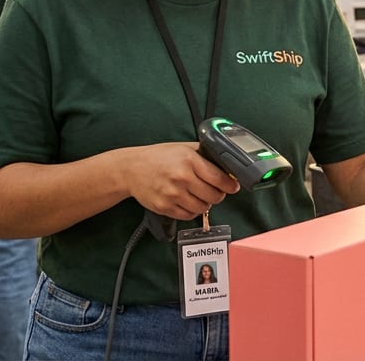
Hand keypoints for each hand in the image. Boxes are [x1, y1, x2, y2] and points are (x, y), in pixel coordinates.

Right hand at [125, 142, 240, 219]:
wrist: (131, 169)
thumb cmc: (158, 157)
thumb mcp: (183, 148)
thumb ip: (204, 154)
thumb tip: (225, 162)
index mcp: (189, 161)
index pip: (219, 179)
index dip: (230, 185)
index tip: (233, 186)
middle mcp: (181, 178)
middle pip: (213, 196)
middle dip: (219, 195)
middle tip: (216, 191)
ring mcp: (172, 194)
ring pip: (202, 208)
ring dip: (205, 204)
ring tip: (201, 196)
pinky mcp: (164, 207)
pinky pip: (188, 216)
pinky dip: (192, 211)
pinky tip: (189, 202)